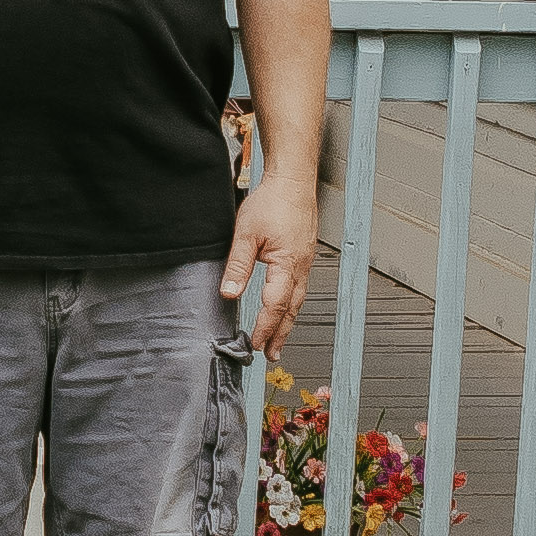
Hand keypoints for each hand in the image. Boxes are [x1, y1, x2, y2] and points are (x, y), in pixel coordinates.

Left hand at [224, 170, 318, 363]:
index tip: (254, 344)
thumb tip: (229, 293)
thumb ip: (238, 265)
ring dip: (287, 322)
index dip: (264, 328)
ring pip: (298, 300)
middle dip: (280, 334)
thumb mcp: (246, 233)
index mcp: (288, 265)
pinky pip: (300, 287)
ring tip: (278, 340)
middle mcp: (301, 267)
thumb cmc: (273, 201)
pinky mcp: (304, 254)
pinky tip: (285, 307)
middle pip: (291, 309)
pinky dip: (291, 304)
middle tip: (272, 355)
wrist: (294, 179)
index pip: (274, 305)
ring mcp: (305, 262)